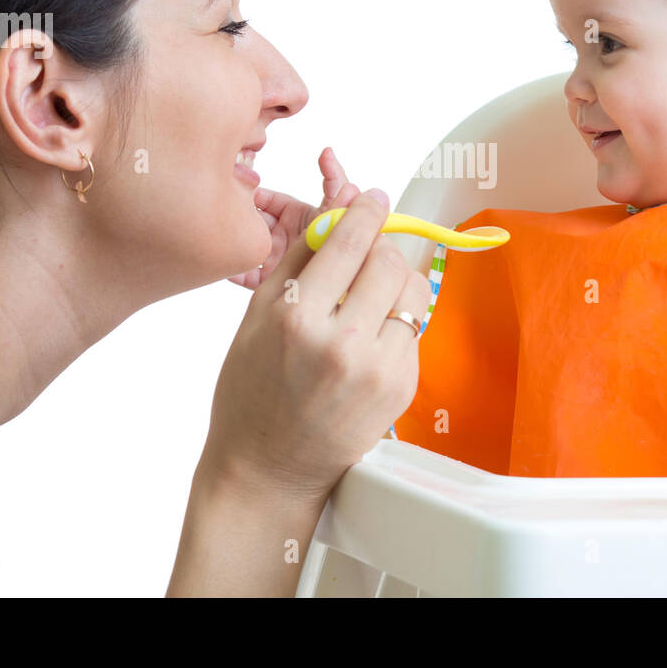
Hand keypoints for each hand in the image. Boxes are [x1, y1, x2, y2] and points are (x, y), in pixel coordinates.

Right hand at [203, 189, 431, 499]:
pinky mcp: (402, 389)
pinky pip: (414, 329)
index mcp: (297, 317)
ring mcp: (377, 369)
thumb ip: (301, 257)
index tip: (372, 199)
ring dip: (395, 284)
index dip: (366, 211)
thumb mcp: (259, 315)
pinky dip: (396, 323)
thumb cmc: (252, 389)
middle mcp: (341, 342)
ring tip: (367, 301)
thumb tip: (338, 205)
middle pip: (389, 260)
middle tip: (365, 256)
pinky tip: (367, 341)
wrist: (268, 467)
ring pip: (413, 291)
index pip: (349, 241)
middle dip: (380, 249)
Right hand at [229, 147, 360, 289]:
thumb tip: (327, 151)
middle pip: (253, 221)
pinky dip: (234, 272)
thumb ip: (334, 179)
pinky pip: (245, 276)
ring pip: (246, 245)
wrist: (350, 276)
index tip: (241, 187)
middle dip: (240, 216)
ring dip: (235, 241)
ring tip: (225, 237)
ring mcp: (273, 255)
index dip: (254, 193)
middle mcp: (279, 232)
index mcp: (292, 213)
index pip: (266, 198)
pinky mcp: (270, 280)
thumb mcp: (338, 205)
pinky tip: (228, 266)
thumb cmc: (344, 236)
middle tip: (229, 212)